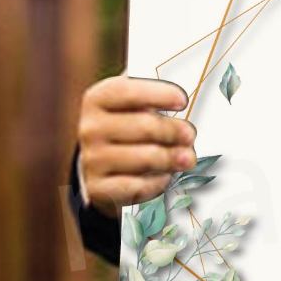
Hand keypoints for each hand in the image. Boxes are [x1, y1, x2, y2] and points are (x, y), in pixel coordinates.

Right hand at [78, 75, 195, 219]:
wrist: (102, 166)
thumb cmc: (128, 130)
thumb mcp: (134, 108)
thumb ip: (155, 103)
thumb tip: (186, 112)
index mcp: (98, 99)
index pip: (127, 92)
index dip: (159, 94)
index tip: (183, 100)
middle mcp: (90, 128)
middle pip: (145, 126)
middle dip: (175, 131)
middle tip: (190, 135)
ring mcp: (92, 159)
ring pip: (147, 158)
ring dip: (173, 158)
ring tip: (187, 158)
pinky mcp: (98, 188)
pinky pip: (139, 185)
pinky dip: (158, 182)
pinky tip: (165, 176)